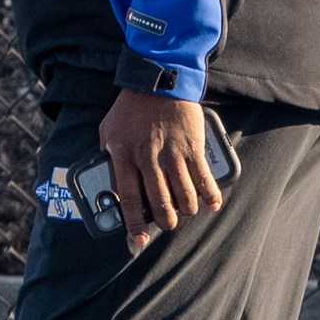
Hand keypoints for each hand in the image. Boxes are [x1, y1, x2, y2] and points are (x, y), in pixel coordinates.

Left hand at [97, 88, 222, 251]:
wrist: (158, 80)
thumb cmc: (130, 107)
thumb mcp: (107, 130)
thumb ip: (107, 154)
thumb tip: (109, 179)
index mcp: (123, 156)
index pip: (129, 199)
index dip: (134, 223)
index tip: (138, 240)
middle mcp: (148, 159)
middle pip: (160, 202)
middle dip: (166, 221)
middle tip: (168, 224)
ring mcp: (172, 154)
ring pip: (184, 195)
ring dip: (187, 210)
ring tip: (186, 212)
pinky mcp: (193, 147)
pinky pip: (203, 178)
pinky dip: (210, 195)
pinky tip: (212, 204)